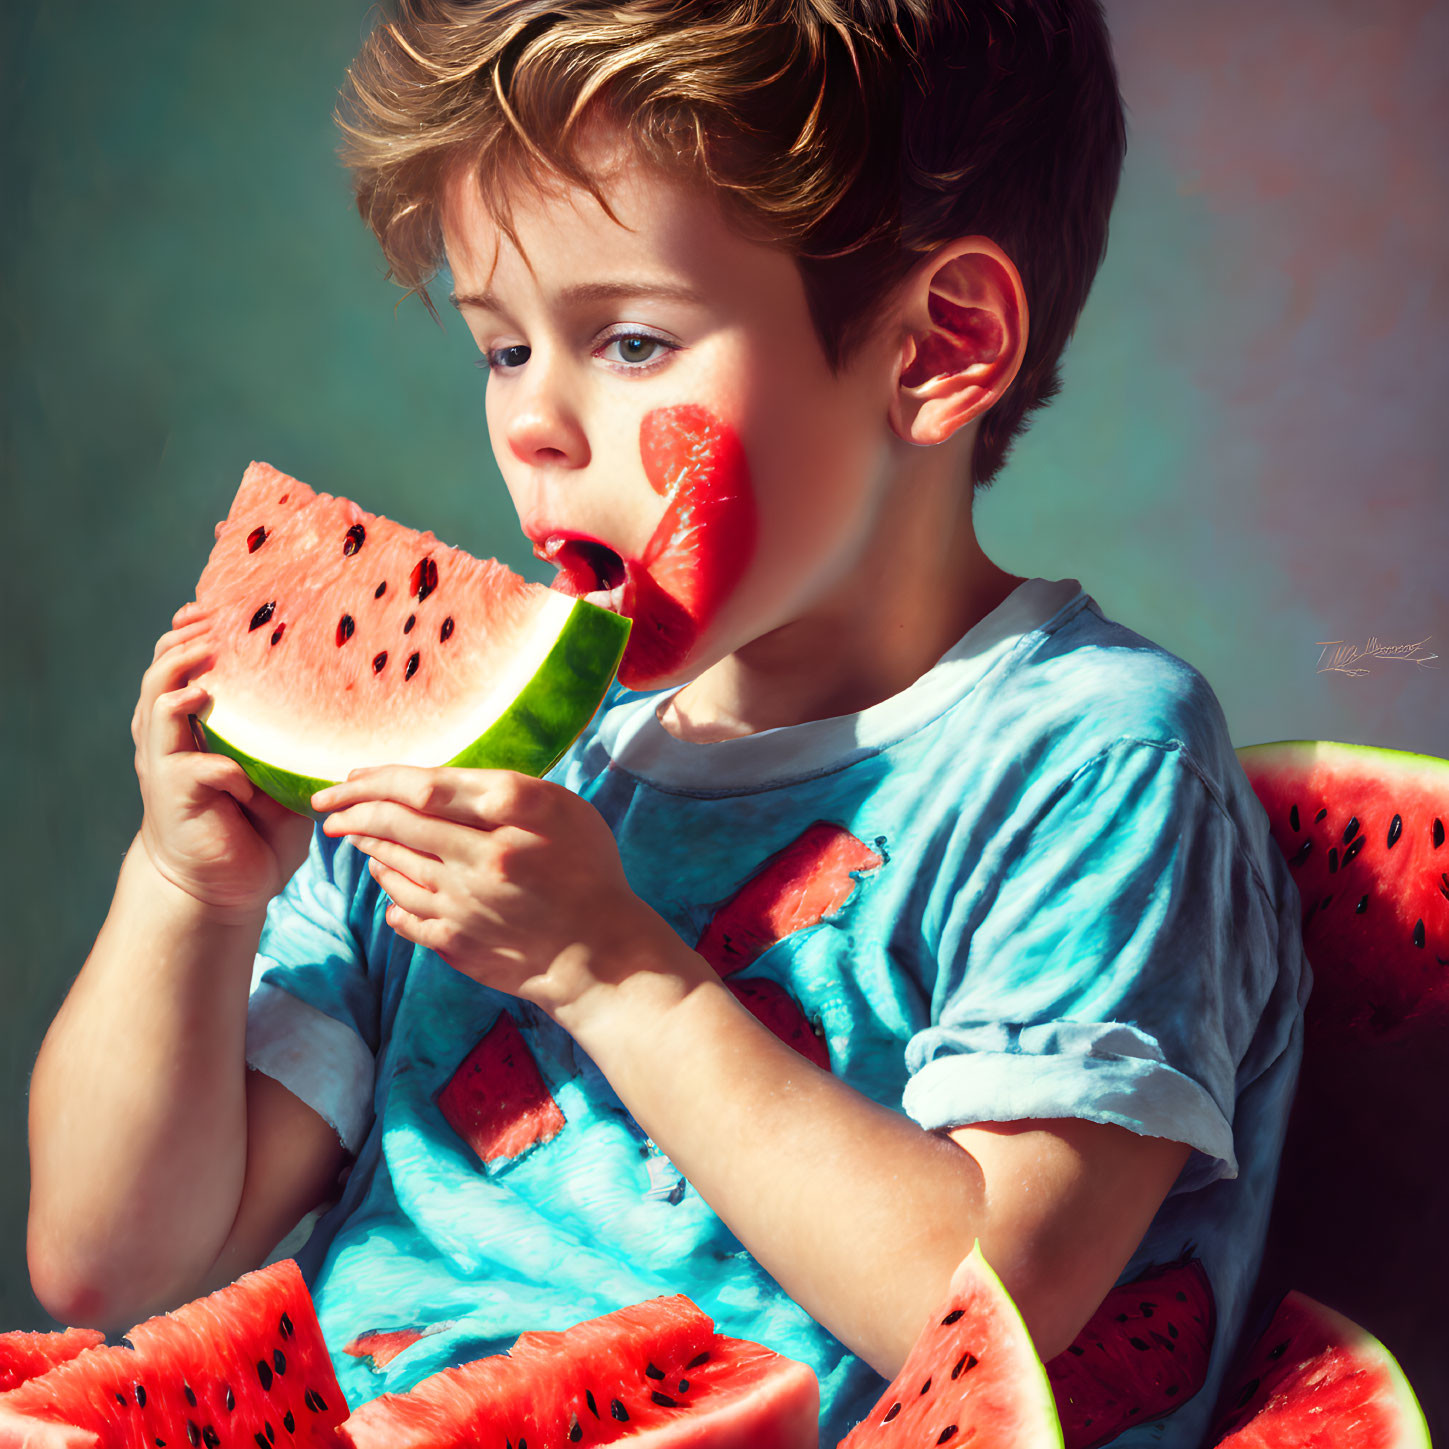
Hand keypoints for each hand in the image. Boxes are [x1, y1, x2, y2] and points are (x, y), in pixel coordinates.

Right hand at [132, 602, 312, 918]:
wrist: (222, 890)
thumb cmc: (255, 831)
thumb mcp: (281, 779)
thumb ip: (293, 745)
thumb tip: (341, 705)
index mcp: (197, 729)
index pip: (184, 667)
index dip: (191, 633)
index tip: (214, 607)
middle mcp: (174, 740)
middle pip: (161, 672)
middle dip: (180, 642)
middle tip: (207, 620)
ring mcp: (169, 766)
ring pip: (157, 705)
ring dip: (179, 678)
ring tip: (203, 661)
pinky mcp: (176, 796)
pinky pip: (193, 766)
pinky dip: (219, 765)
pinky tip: (239, 774)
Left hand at [311, 766, 701, 1019]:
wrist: (600, 953)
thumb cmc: (587, 871)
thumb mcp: (562, 810)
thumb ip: (502, 792)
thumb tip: (432, 785)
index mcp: (515, 814)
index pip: (425, 786)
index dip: (378, 779)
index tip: (350, 777)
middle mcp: (484, 856)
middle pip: (398, 823)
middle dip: (352, 811)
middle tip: (328, 805)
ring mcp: (465, 903)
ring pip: (392, 865)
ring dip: (366, 845)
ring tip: (353, 832)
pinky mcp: (455, 941)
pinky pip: (402, 910)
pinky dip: (387, 889)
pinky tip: (386, 877)